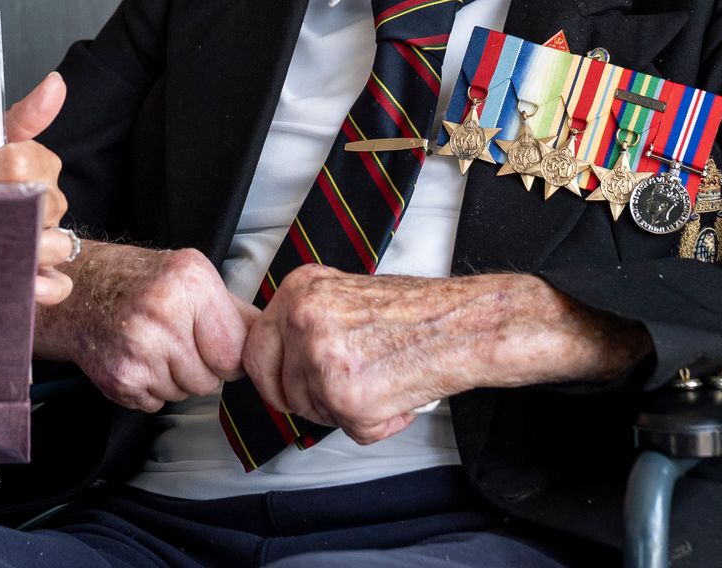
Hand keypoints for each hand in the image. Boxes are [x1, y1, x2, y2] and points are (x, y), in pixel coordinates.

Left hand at [0, 72, 73, 304]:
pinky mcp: (47, 276)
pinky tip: (25, 282)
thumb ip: (25, 114)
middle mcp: (51, 203)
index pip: (19, 162)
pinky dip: (45, 286)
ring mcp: (52, 241)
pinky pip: (61, 285)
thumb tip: (57, 83)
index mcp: (40, 165)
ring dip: (22, 245)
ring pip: (55, 244)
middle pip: (33, 203)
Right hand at [41, 242, 254, 411]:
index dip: (227, 354)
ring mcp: (139, 350)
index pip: (235, 352)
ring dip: (174, 378)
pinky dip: (150, 387)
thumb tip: (270, 337)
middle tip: (176, 341)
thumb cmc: (137, 282)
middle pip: (211, 379)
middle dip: (200, 367)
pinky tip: (137, 359)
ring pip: (185, 394)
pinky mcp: (121, 379)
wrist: (79, 292)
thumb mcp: (191, 275)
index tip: (213, 343)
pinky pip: (157, 403)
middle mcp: (163, 315)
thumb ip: (233, 310)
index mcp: (190, 284)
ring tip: (154, 347)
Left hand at [240, 268, 647, 444]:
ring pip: (312, 411)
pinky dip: (379, 425)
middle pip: (277, 387)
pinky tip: (400, 396)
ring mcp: (322, 359)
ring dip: (347, 410)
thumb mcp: (344, 294)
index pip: (254, 349)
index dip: (271, 376)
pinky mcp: (347, 397)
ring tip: (385, 380)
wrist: (466, 325)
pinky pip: (350, 431)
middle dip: (306, 400)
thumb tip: (274, 357)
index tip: (288, 385)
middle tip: (343, 392)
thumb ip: (305, 320)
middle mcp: (303, 320)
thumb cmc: (418, 312)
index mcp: (299, 290)